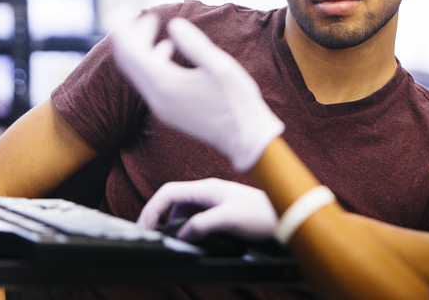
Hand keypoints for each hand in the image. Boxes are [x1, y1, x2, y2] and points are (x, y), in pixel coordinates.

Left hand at [110, 14, 284, 171]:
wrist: (245, 140)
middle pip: (129, 60)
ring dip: (140, 46)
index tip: (126, 6)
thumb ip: (194, 44)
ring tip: (153, 24)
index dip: (122, 26)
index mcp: (164, 84)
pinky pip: (149, 81)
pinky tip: (166, 50)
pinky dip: (150, 61)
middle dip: (130, 33)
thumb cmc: (237, 102)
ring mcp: (161, 107)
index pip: (130, 51)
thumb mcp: (220, 67)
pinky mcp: (169, 111)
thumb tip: (173, 24)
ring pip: (138, 71)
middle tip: (139, 12)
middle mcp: (156, 97)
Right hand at [138, 178, 277, 240]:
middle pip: (172, 201)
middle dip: (158, 217)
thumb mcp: (229, 219)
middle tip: (151, 237)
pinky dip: (185, 228)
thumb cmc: (261, 214)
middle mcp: (207, 193)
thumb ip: (202, 224)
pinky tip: (188, 239)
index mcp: (206, 189)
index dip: (152, 208)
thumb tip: (181, 234)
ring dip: (172, 223)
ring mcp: (213, 202)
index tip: (144, 227)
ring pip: (183, 211)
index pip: (168, 192)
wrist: (284, 216)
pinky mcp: (219, 212)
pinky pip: (194, 218)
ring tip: (167, 240)